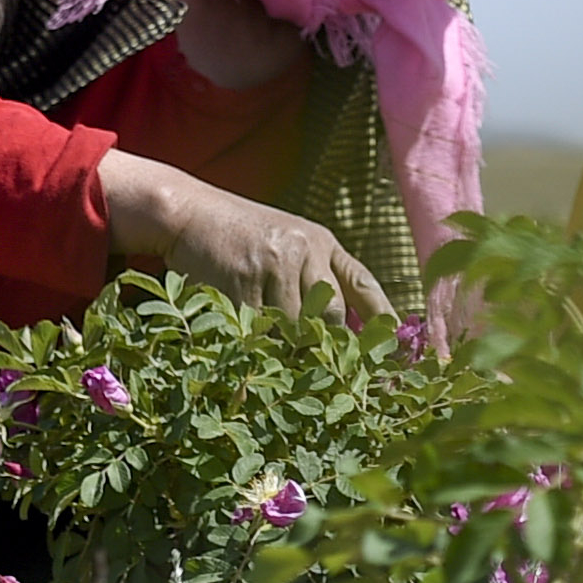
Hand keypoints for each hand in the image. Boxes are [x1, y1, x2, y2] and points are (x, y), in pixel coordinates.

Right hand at [96, 151, 393, 328]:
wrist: (188, 212)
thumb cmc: (239, 238)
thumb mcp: (287, 243)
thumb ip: (314, 279)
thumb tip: (339, 336)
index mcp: (322, 242)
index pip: (363, 284)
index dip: (382, 319)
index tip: (394, 350)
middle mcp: (306, 249)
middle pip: (331, 317)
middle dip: (324, 347)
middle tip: (316, 370)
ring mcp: (275, 264)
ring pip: (294, 329)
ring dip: (283, 349)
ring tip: (268, 350)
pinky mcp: (243, 281)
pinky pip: (259, 330)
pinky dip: (254, 344)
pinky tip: (243, 339)